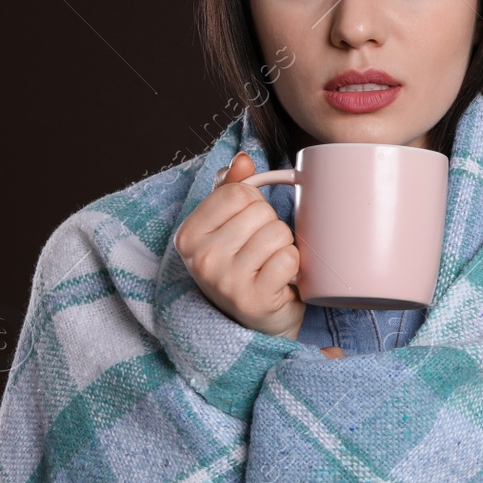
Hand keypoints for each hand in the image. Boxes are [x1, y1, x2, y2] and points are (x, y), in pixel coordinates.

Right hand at [173, 152, 305, 339]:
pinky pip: (289, 258)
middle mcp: (200, 258)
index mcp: (188, 235)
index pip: (238, 192)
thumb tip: (242, 159)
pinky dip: (293, 267)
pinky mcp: (252, 298)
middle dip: (271, 227)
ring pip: (278, 233)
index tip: (247, 227)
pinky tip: (280, 280)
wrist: (257, 322)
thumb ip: (231, 189)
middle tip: (260, 252)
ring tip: (270, 266)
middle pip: (261, 212)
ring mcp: (224, 280)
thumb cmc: (243, 267)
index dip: (254, 205)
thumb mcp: (228, 226)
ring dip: (284, 248)